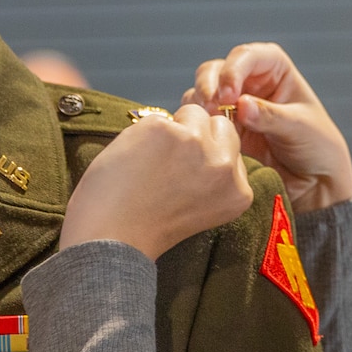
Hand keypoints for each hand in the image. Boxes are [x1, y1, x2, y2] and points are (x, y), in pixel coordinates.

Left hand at [59, 105, 252, 260]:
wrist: (112, 238)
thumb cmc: (146, 226)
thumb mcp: (202, 205)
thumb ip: (211, 174)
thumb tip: (204, 134)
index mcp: (238, 191)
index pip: (232, 147)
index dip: (204, 156)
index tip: (184, 178)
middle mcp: (224, 166)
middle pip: (218, 124)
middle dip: (195, 135)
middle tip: (168, 168)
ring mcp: (196, 144)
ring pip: (190, 114)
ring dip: (169, 131)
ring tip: (150, 165)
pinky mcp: (165, 130)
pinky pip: (157, 118)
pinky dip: (142, 134)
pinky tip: (134, 161)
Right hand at [183, 42, 351, 211]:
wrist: (313, 183)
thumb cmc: (318, 147)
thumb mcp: (300, 129)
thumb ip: (270, 117)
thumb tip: (241, 105)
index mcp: (275, 70)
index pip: (248, 56)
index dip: (234, 69)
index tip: (229, 95)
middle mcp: (250, 82)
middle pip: (217, 70)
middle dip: (209, 86)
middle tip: (211, 109)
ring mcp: (232, 105)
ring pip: (202, 92)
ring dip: (200, 105)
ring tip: (210, 126)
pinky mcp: (222, 129)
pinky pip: (199, 119)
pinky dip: (197, 124)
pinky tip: (208, 139)